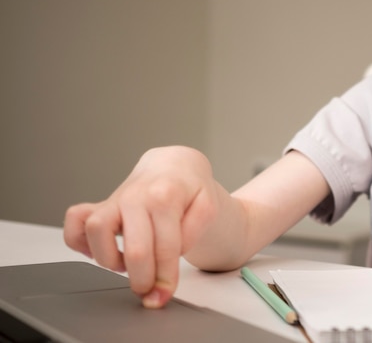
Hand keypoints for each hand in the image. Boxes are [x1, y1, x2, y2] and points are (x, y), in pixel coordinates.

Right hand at [64, 146, 214, 307]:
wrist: (174, 166)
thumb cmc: (189, 188)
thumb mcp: (207, 204)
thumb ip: (195, 230)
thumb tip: (173, 254)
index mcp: (166, 197)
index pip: (165, 247)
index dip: (165, 278)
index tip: (164, 294)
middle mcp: (137, 197)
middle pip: (134, 248)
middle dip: (142, 278)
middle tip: (147, 289)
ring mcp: (115, 199)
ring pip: (95, 231)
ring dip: (108, 259)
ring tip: (125, 264)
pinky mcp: (100, 204)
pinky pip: (75, 220)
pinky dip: (78, 240)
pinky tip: (97, 251)